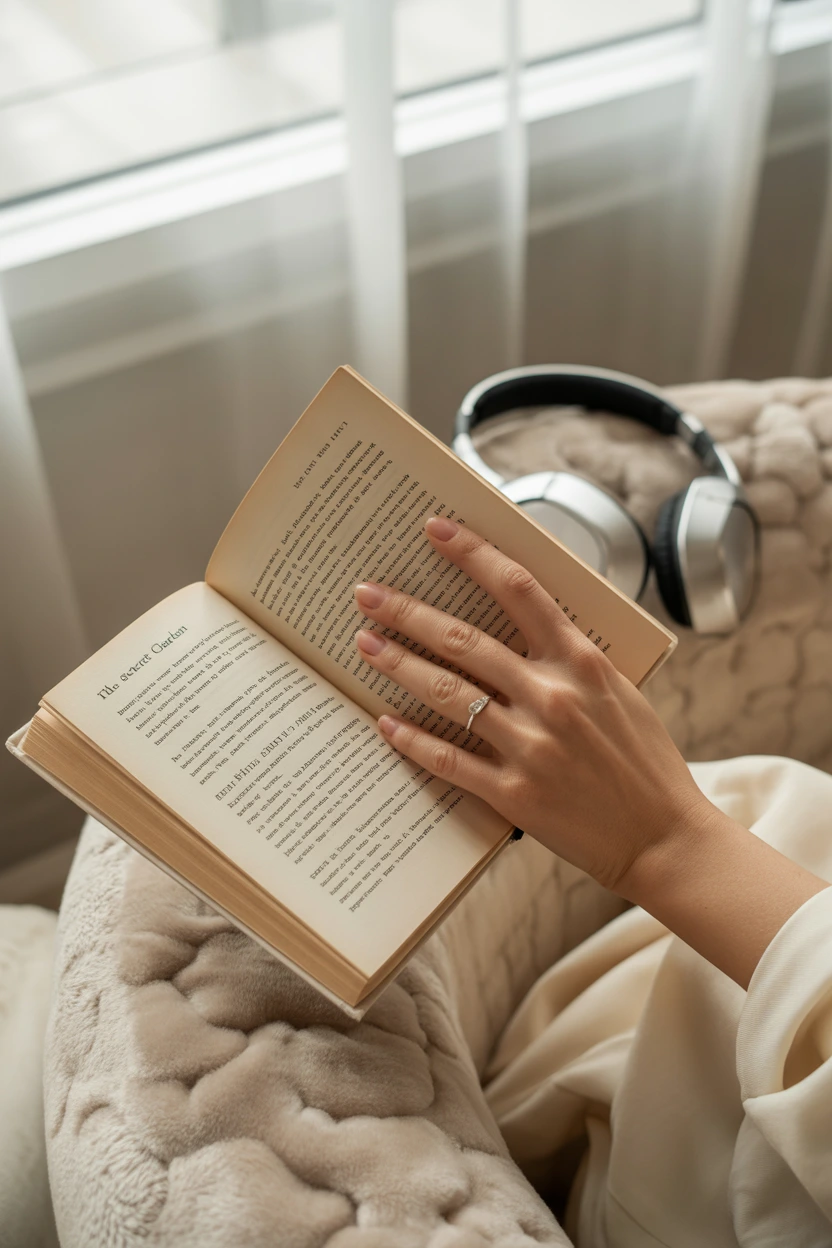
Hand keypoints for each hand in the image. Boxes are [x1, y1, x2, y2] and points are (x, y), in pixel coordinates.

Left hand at [352, 515, 713, 898]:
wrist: (665, 838)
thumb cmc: (645, 762)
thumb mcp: (621, 690)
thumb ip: (573, 657)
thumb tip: (528, 620)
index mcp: (583, 662)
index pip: (519, 589)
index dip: (473, 554)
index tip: (436, 529)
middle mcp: (553, 696)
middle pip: (465, 640)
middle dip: (408, 611)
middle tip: (367, 593)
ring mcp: (531, 745)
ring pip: (448, 693)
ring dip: (399, 663)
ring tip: (365, 643)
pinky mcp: (515, 793)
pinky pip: (448, 759)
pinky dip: (411, 739)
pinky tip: (384, 722)